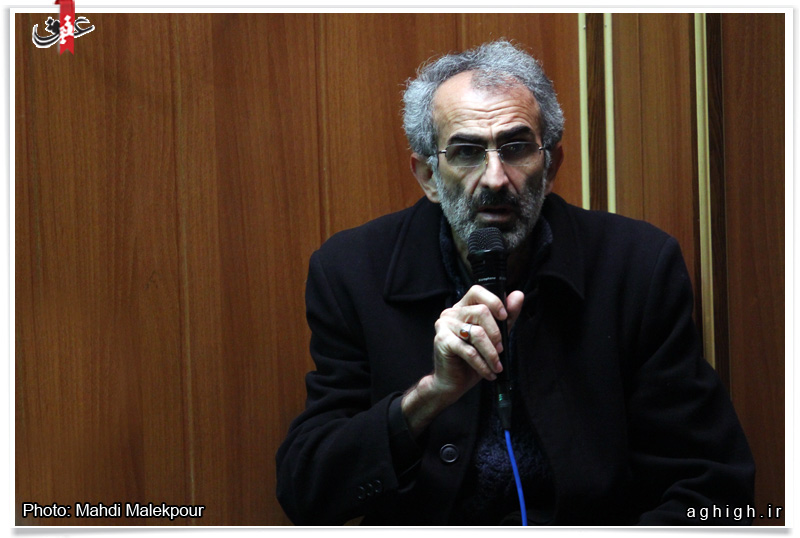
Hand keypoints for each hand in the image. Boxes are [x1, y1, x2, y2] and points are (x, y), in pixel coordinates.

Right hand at [401, 285, 523, 436]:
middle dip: (496, 333)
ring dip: (491, 353)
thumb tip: (518, 295)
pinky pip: (468, 351)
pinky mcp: (442, 341)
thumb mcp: (494, 336)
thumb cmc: (471, 359)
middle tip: (501, 349)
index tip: (504, 316)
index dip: (493, 301)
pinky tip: (488, 372)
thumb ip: (506, 317)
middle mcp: (451, 313)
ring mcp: (444, 325)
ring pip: (477, 333)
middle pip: (480, 311)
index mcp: (463, 308)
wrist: (452, 381)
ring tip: (497, 366)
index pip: (477, 291)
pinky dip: (482, 364)